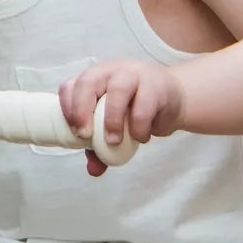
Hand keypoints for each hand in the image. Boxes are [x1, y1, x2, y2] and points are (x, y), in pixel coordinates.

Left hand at [60, 59, 183, 174]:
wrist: (175, 100)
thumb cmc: (137, 110)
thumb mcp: (115, 125)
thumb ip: (100, 147)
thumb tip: (94, 170)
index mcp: (95, 78)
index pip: (72, 85)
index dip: (67, 106)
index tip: (72, 131)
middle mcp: (111, 72)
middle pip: (88, 82)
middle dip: (81, 110)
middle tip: (84, 136)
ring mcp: (134, 75)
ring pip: (117, 91)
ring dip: (112, 120)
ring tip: (113, 141)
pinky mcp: (156, 86)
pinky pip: (144, 107)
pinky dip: (139, 128)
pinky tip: (141, 137)